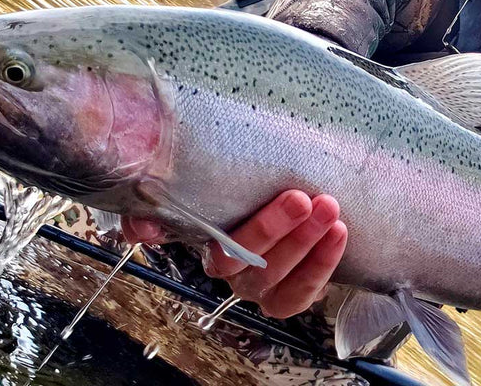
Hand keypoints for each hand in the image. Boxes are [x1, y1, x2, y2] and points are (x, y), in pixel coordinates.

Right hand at [122, 190, 347, 318]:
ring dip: (305, 245)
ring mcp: (262, 286)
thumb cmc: (249, 194)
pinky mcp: (294, 293)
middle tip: (299, 198)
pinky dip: (324, 263)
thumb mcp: (214, 187)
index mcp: (206, 244)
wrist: (298, 206)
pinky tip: (339, 233)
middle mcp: (231, 272)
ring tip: (328, 210)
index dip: (176, 236)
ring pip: (278, 278)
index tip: (178, 217)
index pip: (185, 239)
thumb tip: (142, 227)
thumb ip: (174, 203)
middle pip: (244, 262)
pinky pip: (305, 291)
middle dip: (272, 229)